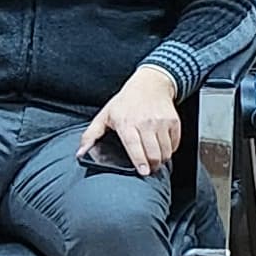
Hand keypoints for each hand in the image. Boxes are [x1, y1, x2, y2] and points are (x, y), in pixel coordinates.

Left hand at [83, 64, 181, 178]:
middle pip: (153, 153)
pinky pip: (175, 144)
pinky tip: (162, 147)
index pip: (134, 146)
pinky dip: (170, 150)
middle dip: (152, 166)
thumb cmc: (126, 101)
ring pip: (165, 151)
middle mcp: (145, 122)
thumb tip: (80, 153)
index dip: (140, 161)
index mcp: (126, 122)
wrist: (150, 83)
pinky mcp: (173, 121)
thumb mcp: (104, 115)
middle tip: (148, 169)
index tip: (143, 172)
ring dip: (161, 159)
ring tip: (154, 159)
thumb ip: (91, 135)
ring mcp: (161, 122)